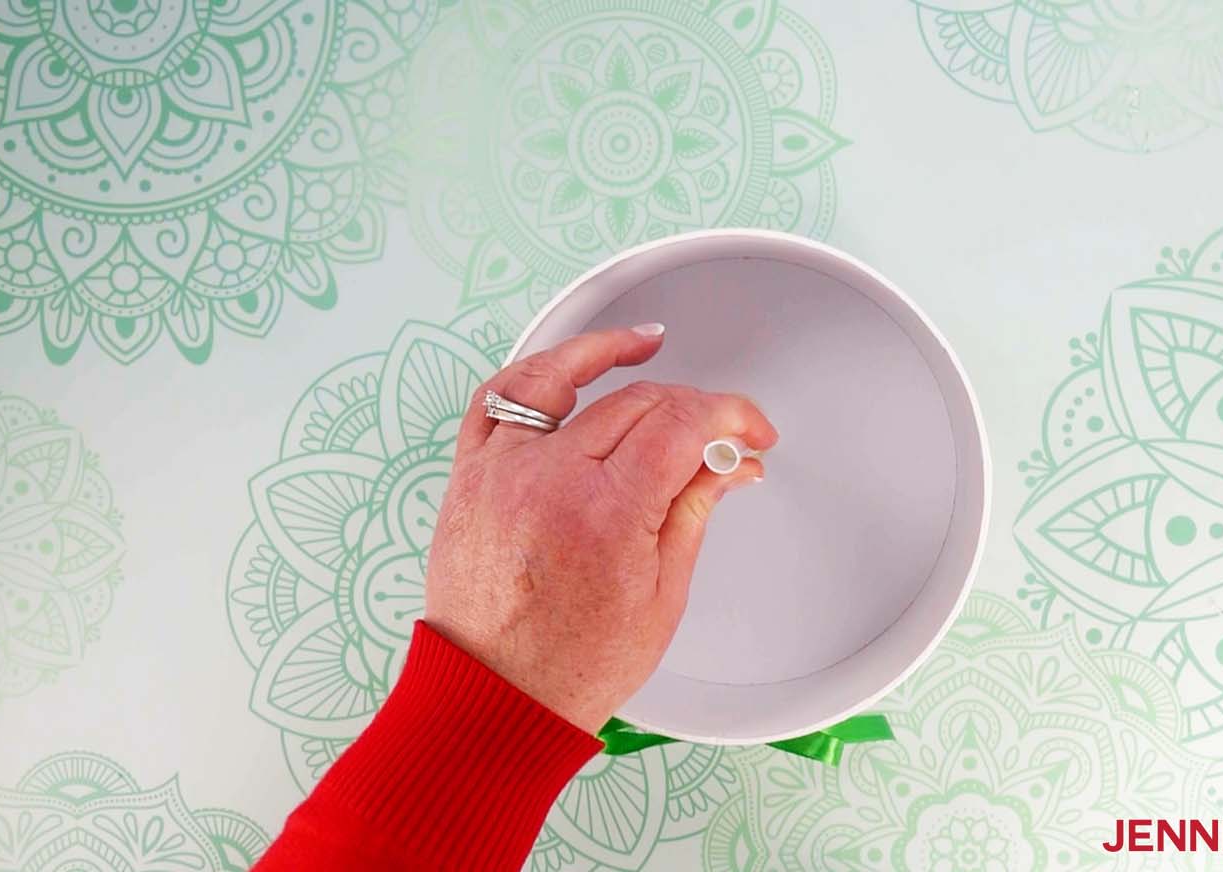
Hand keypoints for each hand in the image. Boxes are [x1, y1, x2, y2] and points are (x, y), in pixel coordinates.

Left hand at [423, 324, 777, 731]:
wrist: (493, 697)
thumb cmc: (574, 664)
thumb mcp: (663, 593)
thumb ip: (694, 509)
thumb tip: (732, 462)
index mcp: (607, 513)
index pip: (684, 424)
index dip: (731, 415)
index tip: (751, 431)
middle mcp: (550, 478)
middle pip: (638, 402)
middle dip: (693, 406)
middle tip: (720, 432)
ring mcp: (503, 471)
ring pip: (564, 380)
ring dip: (611, 354)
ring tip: (649, 345)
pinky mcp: (471, 475)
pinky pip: (499, 399)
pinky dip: (537, 372)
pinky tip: (569, 365)